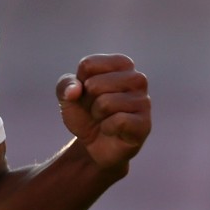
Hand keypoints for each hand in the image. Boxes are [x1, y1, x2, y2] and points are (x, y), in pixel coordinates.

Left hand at [56, 54, 150, 170]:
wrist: (94, 145)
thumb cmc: (85, 113)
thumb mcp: (68, 96)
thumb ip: (65, 85)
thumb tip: (75, 90)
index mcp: (121, 64)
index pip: (88, 65)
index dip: (80, 83)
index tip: (88, 93)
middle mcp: (137, 79)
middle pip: (94, 84)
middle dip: (87, 101)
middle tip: (96, 110)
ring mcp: (143, 101)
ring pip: (105, 103)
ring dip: (97, 115)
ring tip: (104, 119)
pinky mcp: (144, 124)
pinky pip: (118, 121)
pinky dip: (107, 128)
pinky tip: (112, 130)